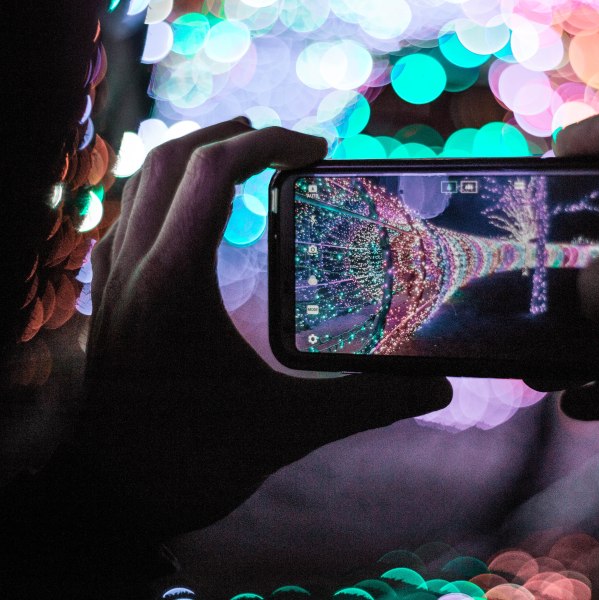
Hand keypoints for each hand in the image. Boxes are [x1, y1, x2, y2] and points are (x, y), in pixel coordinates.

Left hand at [79, 119, 449, 538]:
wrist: (109, 500)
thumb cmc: (186, 463)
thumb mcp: (286, 429)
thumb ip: (365, 402)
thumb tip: (436, 388)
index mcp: (172, 282)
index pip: (214, 170)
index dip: (270, 142)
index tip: (317, 152)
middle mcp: (133, 269)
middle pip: (174, 159)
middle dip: (234, 135)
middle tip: (288, 147)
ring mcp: (114, 282)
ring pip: (144, 183)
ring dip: (197, 159)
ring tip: (248, 165)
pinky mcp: (108, 301)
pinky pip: (130, 218)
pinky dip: (169, 194)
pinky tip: (199, 220)